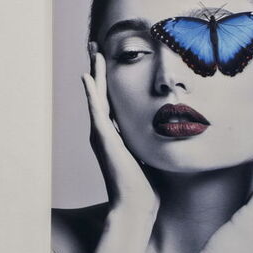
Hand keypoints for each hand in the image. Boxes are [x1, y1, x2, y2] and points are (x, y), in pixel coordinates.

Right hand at [81, 44, 158, 219]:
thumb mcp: (148, 156)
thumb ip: (149, 143)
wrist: (135, 206)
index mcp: (114, 135)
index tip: (107, 60)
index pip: (110, 100)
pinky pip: (96, 110)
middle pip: (100, 93)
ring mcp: (102, 134)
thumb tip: (165, 133)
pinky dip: (90, 92)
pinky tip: (87, 77)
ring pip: (96, 96)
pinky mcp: (104, 139)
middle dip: (98, 69)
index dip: (108, 80)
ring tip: (92, 53)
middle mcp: (104, 132)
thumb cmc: (144, 187)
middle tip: (94, 47)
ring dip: (94, 72)